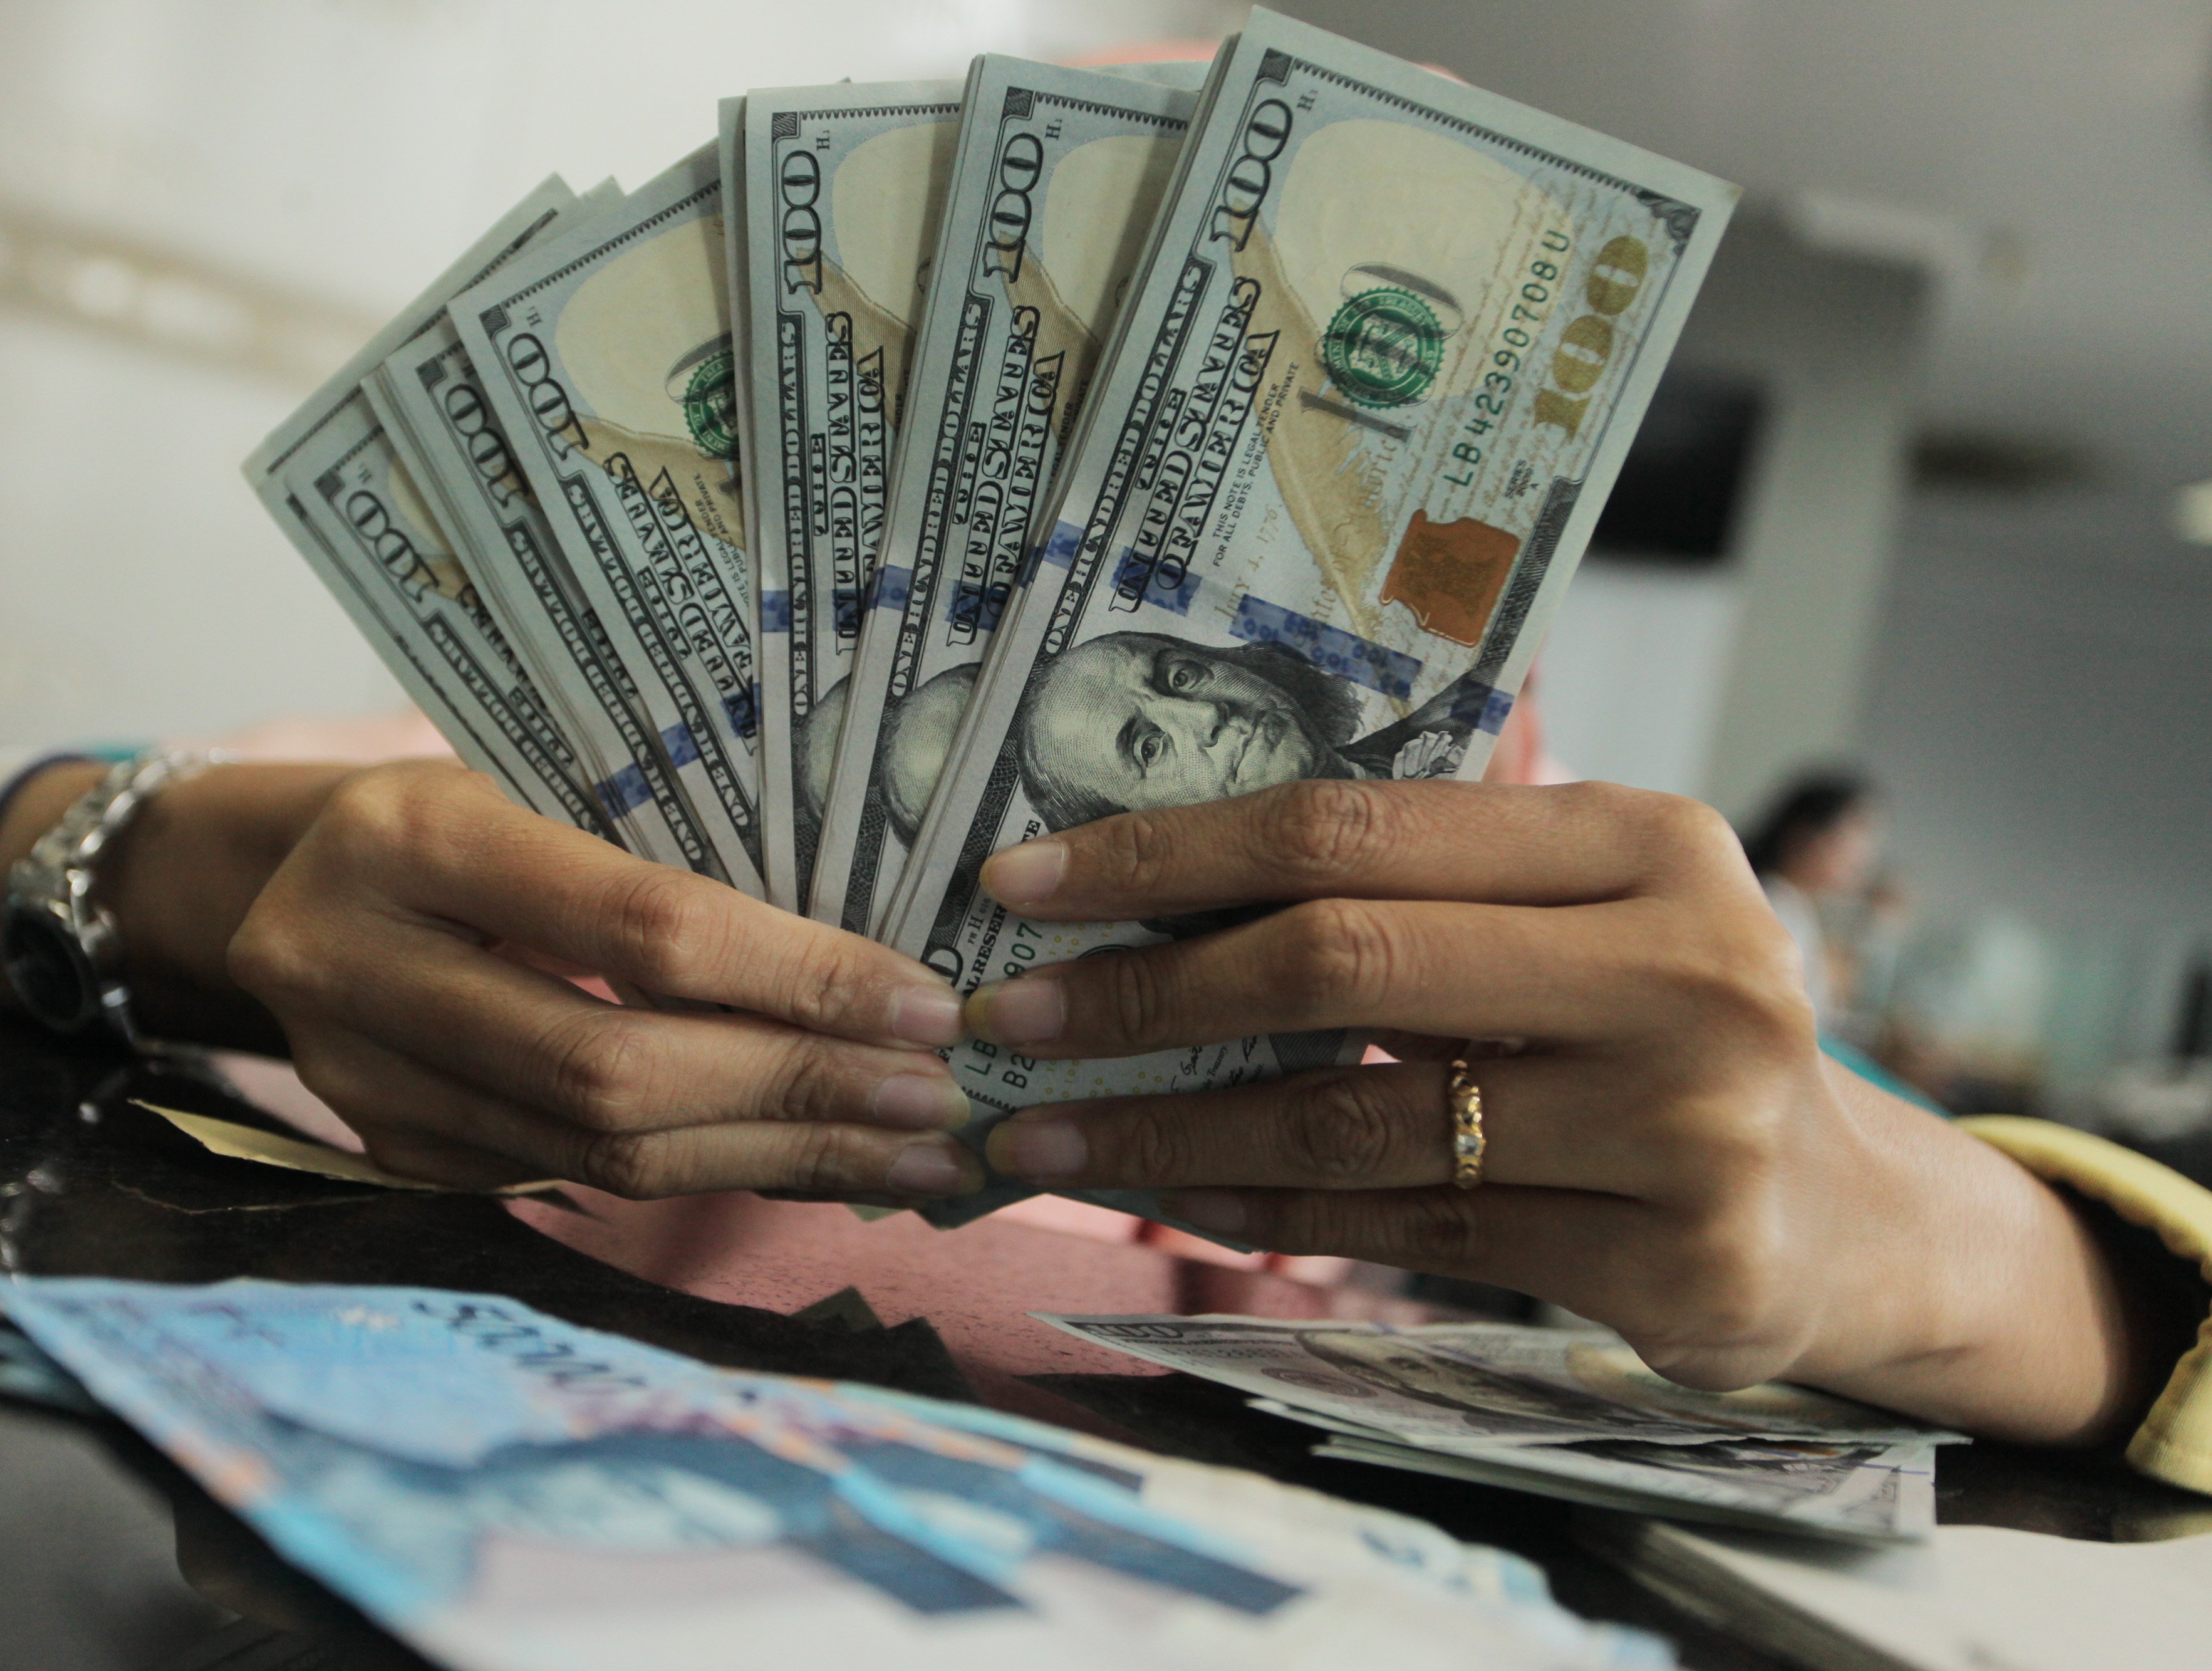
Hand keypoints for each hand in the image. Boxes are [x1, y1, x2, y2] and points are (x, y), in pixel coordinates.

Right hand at [0, 759, 981, 1200]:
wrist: (255, 876)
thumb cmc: (443, 794)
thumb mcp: (530, 773)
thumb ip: (662, 845)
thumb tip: (872, 945)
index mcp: (416, 832)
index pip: (641, 927)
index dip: (797, 979)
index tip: (923, 1004)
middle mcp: (362, 960)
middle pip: (617, 1071)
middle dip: (798, 1094)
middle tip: (933, 1100)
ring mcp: (359, 1076)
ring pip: (599, 1153)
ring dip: (773, 1159)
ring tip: (906, 1152)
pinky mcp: (385, 1149)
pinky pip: (571, 1182)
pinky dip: (703, 1176)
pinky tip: (804, 1164)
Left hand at [962, 779, 2158, 1441]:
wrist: (1839, 1209)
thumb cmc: (1660, 1023)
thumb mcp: (1585, 909)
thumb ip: (1423, 878)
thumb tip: (1152, 868)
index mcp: (1645, 841)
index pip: (1356, 825)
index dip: (1171, 851)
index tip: (1025, 879)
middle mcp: (1685, 968)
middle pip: (1345, 963)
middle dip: (1145, 993)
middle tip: (1013, 1016)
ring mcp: (1689, 1123)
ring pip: (1358, 1120)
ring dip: (1170, 1134)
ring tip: (1042, 1136)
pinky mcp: (1675, 1258)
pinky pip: (1410, 1232)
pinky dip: (1269, 1215)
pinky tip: (1172, 1202)